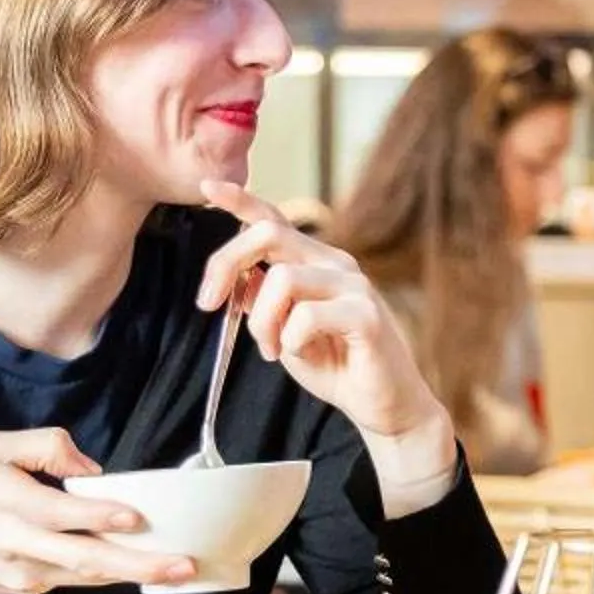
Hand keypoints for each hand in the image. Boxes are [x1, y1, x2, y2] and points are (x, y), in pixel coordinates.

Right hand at [0, 427, 193, 593]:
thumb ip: (42, 445)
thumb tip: (91, 468)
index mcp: (7, 504)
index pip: (60, 514)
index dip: (98, 516)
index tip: (134, 518)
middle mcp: (18, 545)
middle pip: (84, 559)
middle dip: (138, 565)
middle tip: (182, 566)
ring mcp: (23, 574)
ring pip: (86, 576)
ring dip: (133, 575)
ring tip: (178, 572)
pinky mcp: (26, 589)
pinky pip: (74, 580)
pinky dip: (108, 576)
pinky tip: (139, 569)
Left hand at [198, 179, 457, 498]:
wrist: (385, 406)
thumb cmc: (338, 368)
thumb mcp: (284, 334)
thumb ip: (264, 303)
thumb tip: (241, 279)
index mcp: (316, 263)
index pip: (274, 220)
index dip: (241, 200)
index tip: (208, 187)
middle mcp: (336, 263)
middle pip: (268, 234)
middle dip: (226, 263)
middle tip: (210, 305)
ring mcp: (354, 285)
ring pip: (282, 279)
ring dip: (262, 321)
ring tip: (273, 350)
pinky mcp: (366, 314)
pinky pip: (306, 315)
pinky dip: (290, 340)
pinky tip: (300, 353)